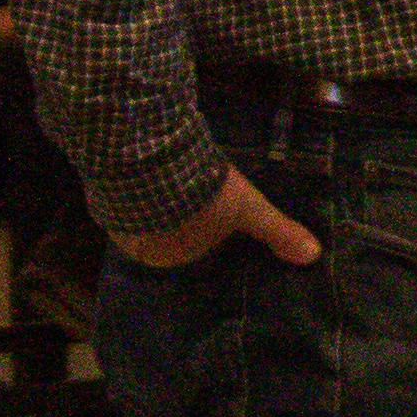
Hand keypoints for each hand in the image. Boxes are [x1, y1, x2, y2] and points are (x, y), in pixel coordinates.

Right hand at [113, 164, 322, 272]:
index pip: (189, 248)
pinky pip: (122, 192)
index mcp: (169, 258)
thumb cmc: (199, 193)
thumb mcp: (246, 208)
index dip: (200, 229)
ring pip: (142, 212)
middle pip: (165, 232)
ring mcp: (116, 220)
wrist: (146, 158)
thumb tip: (313, 256)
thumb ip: (277, 232)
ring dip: (153, 197)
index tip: (208, 213)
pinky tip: (145, 164)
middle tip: (194, 189)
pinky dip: (133, 182)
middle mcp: (138, 248)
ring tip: (171, 172)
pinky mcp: (102, 193)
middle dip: (178, 214)